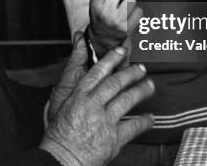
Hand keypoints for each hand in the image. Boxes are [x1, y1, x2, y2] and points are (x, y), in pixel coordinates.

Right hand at [40, 33, 154, 165]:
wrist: (61, 161)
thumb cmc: (57, 140)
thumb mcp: (55, 112)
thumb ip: (66, 98)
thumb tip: (66, 87)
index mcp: (77, 97)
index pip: (97, 73)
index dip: (111, 60)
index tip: (120, 52)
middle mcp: (92, 106)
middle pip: (115, 83)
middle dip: (130, 73)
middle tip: (141, 68)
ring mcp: (104, 121)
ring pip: (127, 100)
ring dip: (141, 91)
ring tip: (150, 85)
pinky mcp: (113, 138)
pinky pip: (134, 127)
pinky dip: (145, 121)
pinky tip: (151, 117)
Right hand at [89, 0, 142, 56]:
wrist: (102, 40)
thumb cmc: (101, 15)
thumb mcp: (97, 2)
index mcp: (95, 3)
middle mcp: (104, 11)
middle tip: (114, 5)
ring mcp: (116, 21)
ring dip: (128, 4)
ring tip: (121, 13)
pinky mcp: (126, 28)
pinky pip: (139, 11)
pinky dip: (136, 13)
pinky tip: (128, 19)